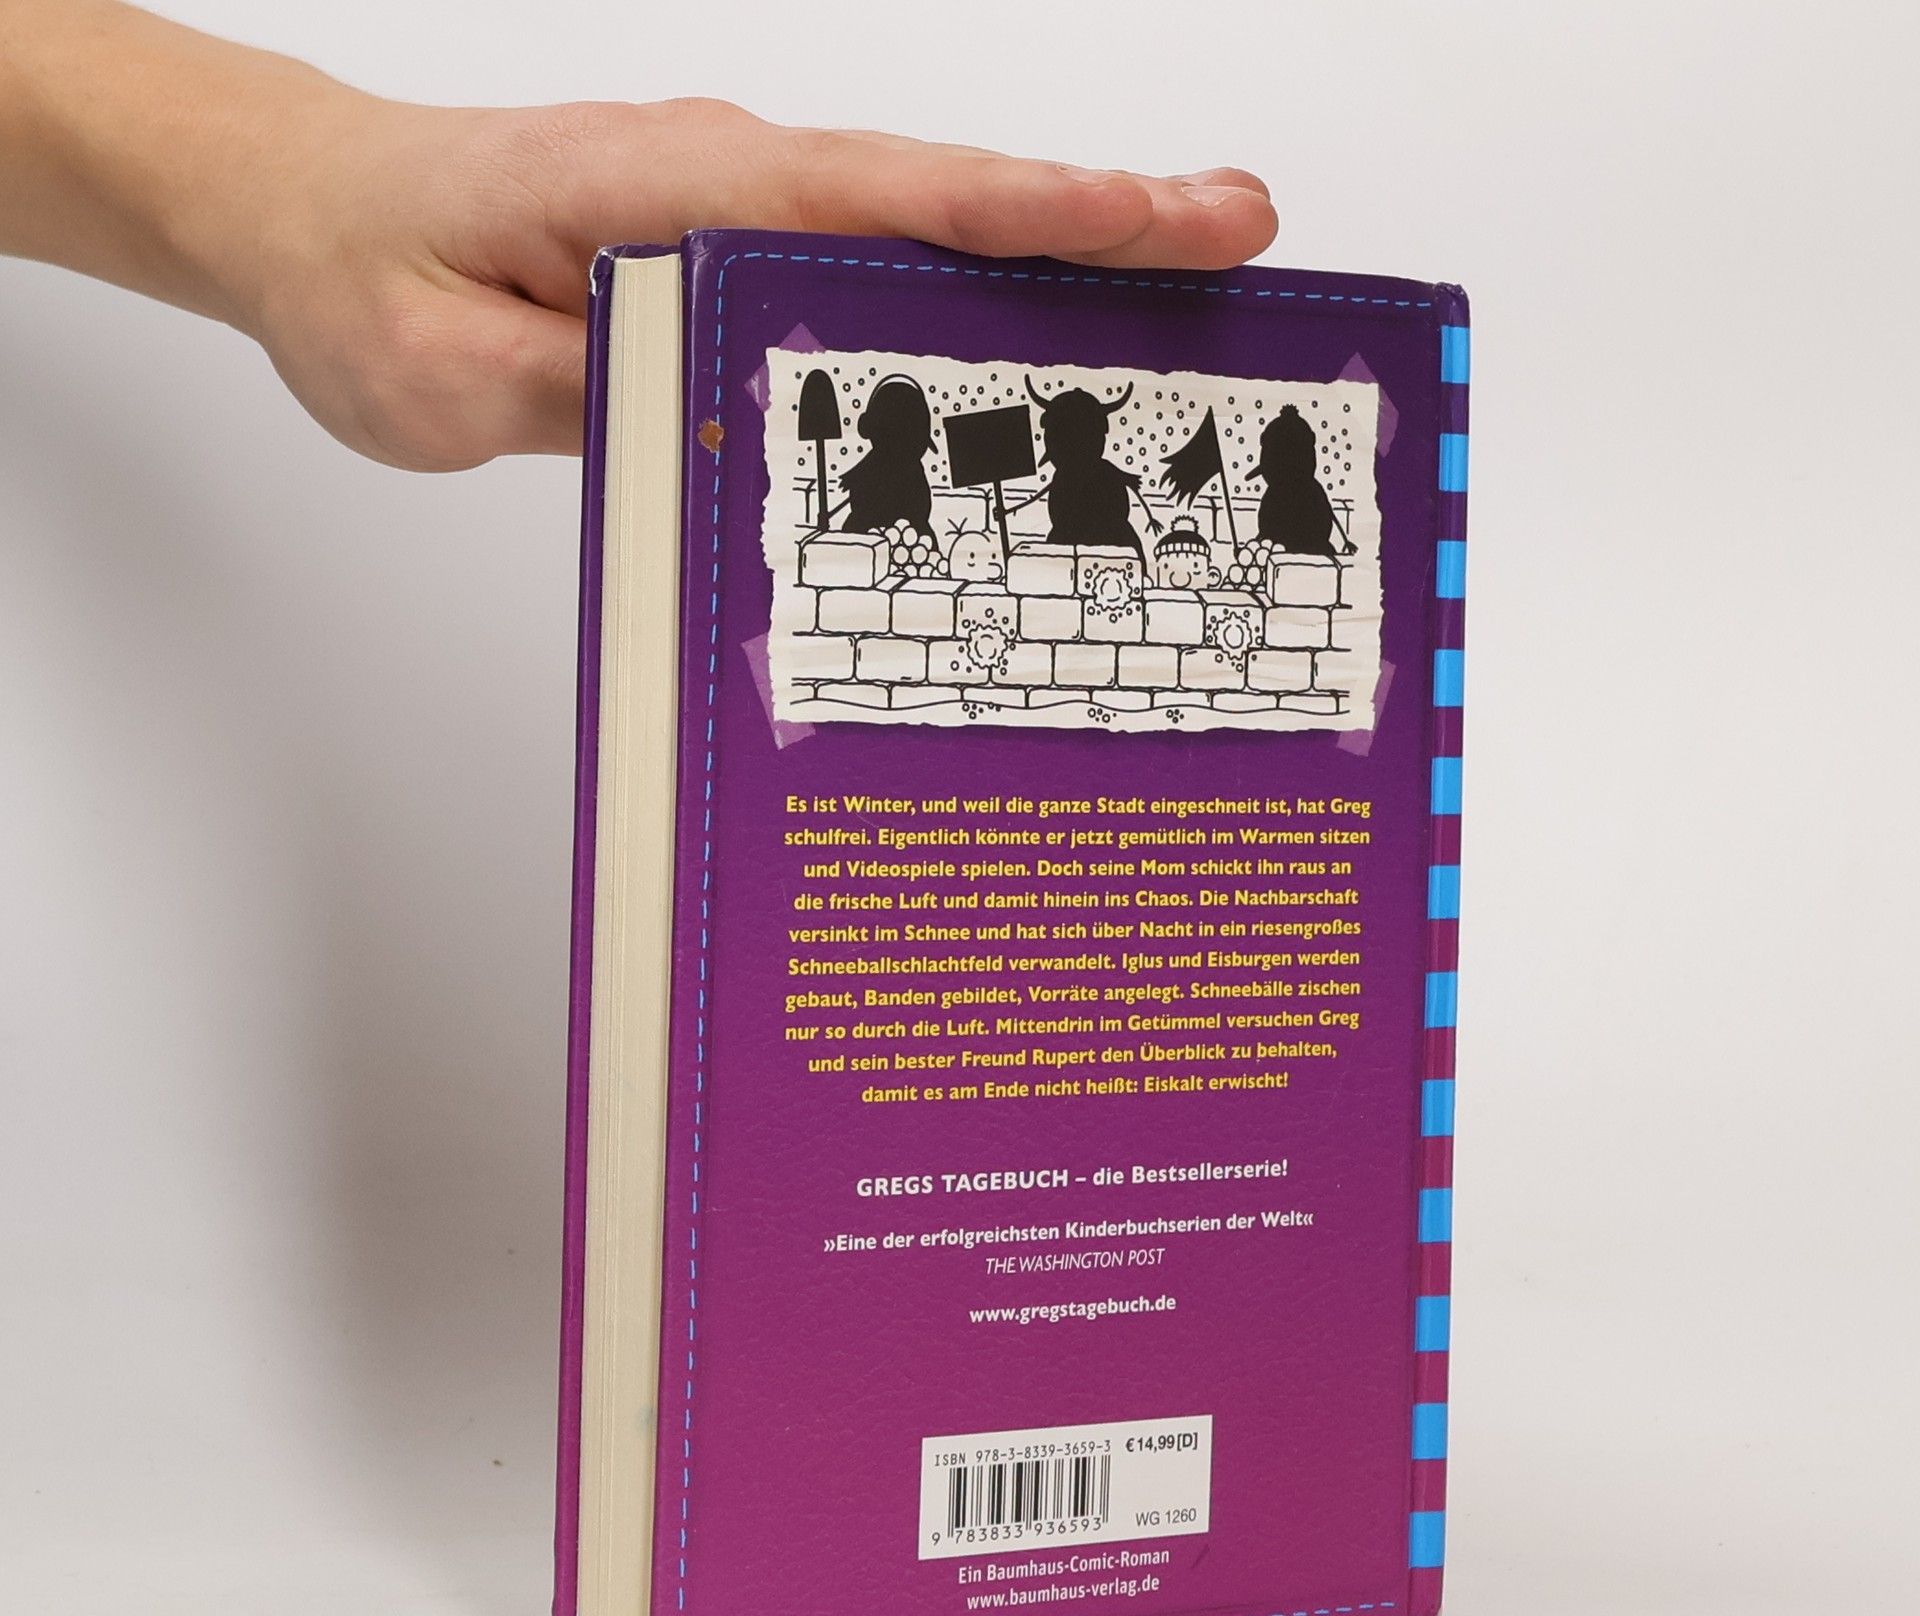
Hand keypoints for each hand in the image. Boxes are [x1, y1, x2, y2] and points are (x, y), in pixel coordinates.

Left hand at [243, 97, 1276, 469]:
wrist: (312, 216)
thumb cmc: (364, 277)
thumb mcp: (440, 369)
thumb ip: (576, 388)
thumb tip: (717, 406)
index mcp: (659, 188)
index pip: (864, 194)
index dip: (1011, 212)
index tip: (1143, 219)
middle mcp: (719, 177)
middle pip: (932, 196)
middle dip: (1092, 218)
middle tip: (1240, 235)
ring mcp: (736, 209)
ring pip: (917, 227)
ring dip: (1052, 254)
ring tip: (1189, 281)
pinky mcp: (736, 251)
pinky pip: (870, 270)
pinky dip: (969, 291)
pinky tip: (1038, 338)